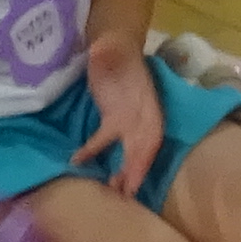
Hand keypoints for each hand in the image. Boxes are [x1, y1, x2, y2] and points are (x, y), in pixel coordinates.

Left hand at [74, 42, 166, 196]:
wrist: (112, 46)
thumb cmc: (113, 50)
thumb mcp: (110, 49)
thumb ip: (107, 52)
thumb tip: (99, 51)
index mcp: (146, 103)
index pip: (149, 135)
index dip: (141, 157)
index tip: (131, 177)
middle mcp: (143, 116)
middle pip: (143, 151)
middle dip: (136, 174)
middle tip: (124, 195)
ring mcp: (131, 122)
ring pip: (135, 154)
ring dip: (128, 174)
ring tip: (117, 194)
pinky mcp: (115, 123)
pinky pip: (114, 146)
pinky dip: (107, 159)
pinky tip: (92, 169)